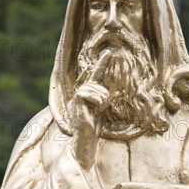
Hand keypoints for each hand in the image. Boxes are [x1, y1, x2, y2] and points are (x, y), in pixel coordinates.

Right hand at [71, 50, 111, 169]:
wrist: (85, 136)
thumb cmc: (94, 125)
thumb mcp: (102, 108)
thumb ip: (104, 97)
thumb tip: (110, 91)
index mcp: (90, 91)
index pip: (97, 74)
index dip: (102, 63)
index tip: (108, 52)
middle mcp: (83, 90)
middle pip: (101, 86)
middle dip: (105, 99)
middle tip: (99, 110)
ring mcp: (79, 93)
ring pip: (99, 91)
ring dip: (102, 102)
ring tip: (96, 111)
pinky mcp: (78, 97)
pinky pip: (94, 95)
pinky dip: (98, 104)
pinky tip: (92, 111)